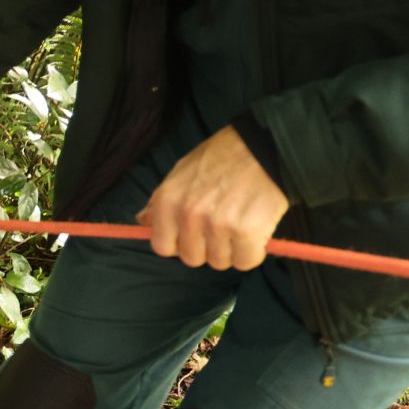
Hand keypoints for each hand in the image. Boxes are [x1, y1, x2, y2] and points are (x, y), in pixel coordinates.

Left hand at [137, 126, 288, 270]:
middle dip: (207, 248)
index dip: (180, 244)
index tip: (194, 235)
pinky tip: (256, 231)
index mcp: (168, 201)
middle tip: (222, 226)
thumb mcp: (181, 171)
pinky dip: (253, 252)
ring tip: (240, 222)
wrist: (266, 146)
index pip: (162, 247)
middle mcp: (189, 215)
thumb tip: (143, 221)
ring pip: (220, 262)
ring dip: (231, 249)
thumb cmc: (223, 157)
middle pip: (192, 259)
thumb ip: (160, 200)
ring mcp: (217, 225)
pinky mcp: (247, 232)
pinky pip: (246, 261)